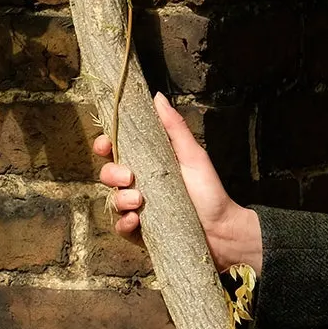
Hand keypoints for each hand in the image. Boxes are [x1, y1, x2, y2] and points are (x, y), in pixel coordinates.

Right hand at [93, 92, 262, 272]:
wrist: (222, 229)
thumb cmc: (209, 191)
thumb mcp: (193, 155)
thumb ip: (174, 128)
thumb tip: (157, 96)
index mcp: (148, 164)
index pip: (116, 151)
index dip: (105, 145)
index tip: (106, 144)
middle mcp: (139, 185)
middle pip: (108, 174)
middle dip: (111, 173)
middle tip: (129, 177)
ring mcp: (137, 209)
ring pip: (112, 201)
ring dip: (120, 199)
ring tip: (139, 200)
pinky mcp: (140, 232)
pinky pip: (120, 227)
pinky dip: (124, 223)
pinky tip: (136, 220)